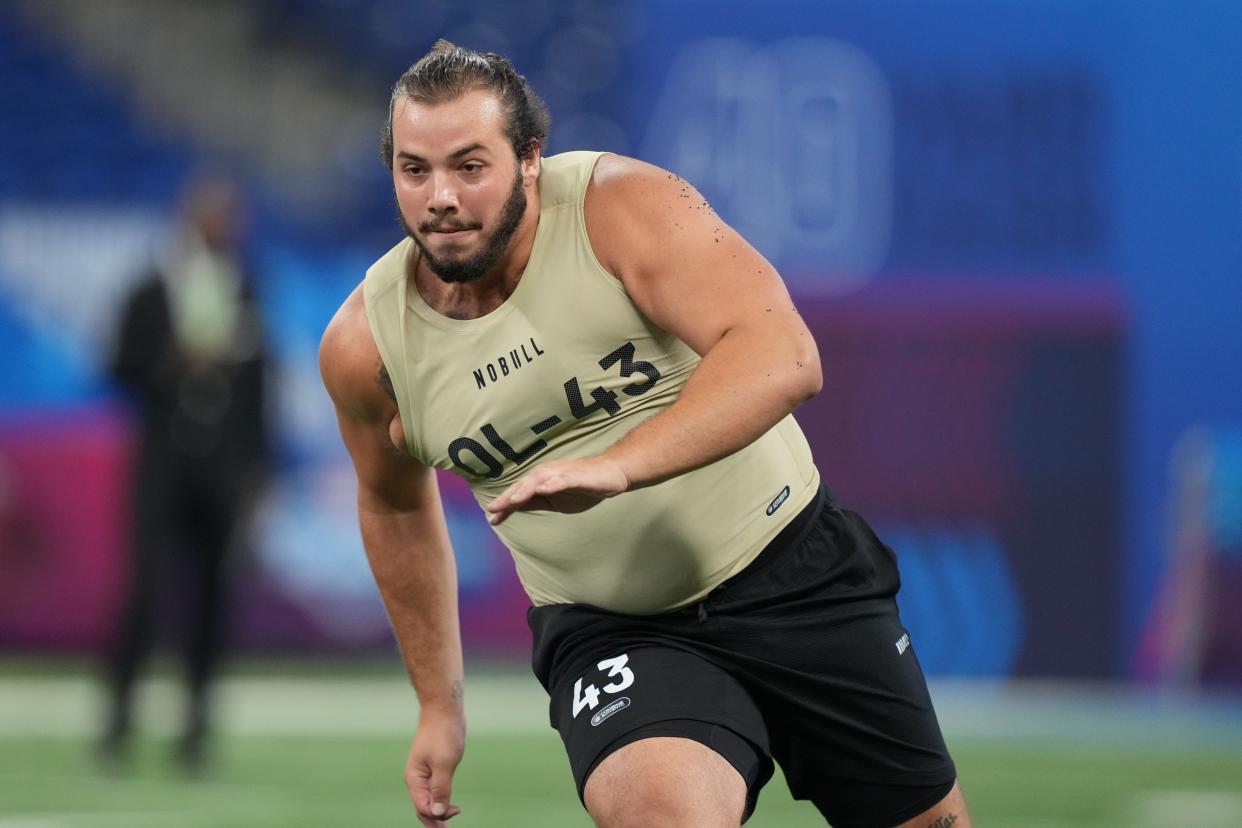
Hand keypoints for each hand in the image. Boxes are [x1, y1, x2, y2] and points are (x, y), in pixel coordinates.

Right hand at [405, 714, 465, 824]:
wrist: (443, 710)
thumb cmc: (443, 733)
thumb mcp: (444, 763)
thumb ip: (441, 788)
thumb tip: (438, 812)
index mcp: (415, 779)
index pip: (423, 807)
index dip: (437, 815)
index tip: (456, 812)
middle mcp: (416, 779)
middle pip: (423, 807)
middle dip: (434, 821)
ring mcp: (424, 773)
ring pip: (428, 800)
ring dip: (437, 813)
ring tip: (447, 825)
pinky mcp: (433, 767)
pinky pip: (433, 790)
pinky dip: (440, 800)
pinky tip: (448, 806)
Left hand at [485, 457, 628, 525]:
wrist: (610, 475)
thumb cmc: (581, 487)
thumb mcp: (554, 500)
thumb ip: (535, 502)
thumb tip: (513, 508)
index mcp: (540, 480)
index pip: (519, 493)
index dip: (504, 505)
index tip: (491, 520)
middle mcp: (547, 473)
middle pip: (523, 485)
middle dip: (508, 497)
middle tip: (492, 510)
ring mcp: (561, 474)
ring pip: (538, 481)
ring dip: (525, 490)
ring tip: (512, 501)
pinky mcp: (576, 476)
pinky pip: (562, 480)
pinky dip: (553, 484)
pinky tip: (544, 490)